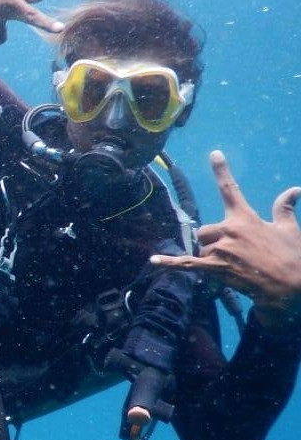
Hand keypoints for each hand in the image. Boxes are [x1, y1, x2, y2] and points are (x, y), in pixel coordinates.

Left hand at [150, 151, 300, 329]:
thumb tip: (295, 189)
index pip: (230, 189)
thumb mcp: (289, 229)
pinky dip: (169, 263)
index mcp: (245, 218)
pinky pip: (186, 263)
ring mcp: (220, 249)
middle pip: (204, 230)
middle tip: (234, 254)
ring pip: (201, 248)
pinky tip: (153, 261)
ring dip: (209, 256)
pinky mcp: (215, 268)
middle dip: (213, 241)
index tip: (214, 154)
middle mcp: (229, 230)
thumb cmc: (291, 256)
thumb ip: (284, 207)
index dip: (222, 170)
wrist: (291, 286)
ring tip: (233, 267)